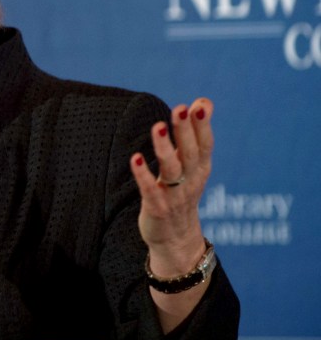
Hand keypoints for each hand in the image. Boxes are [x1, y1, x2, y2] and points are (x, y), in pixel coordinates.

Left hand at [131, 98, 213, 271]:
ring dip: (165, 148)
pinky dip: (143, 175)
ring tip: (158, 127)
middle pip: (190, 153)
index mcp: (200, 168)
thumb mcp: (193, 163)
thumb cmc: (182, 191)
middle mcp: (191, 180)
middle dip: (186, 131)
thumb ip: (195, 132)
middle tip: (180, 109)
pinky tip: (135, 158)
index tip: (199, 105)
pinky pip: (150, 190)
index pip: (204, 144)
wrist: (176, 239)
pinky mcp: (157, 208)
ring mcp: (174, 195)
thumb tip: (204, 100)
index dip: (202, 126)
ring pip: (172, 170)